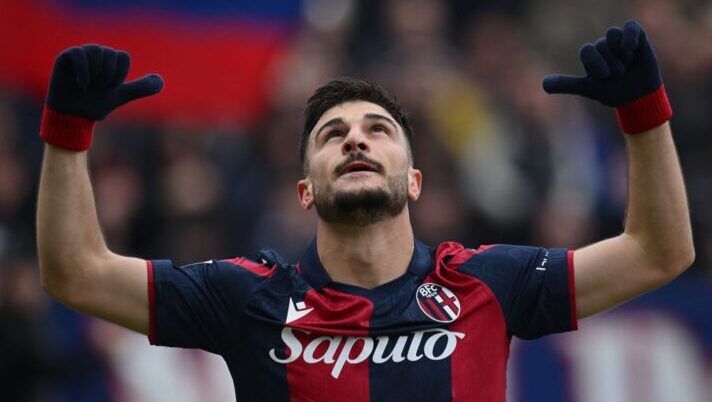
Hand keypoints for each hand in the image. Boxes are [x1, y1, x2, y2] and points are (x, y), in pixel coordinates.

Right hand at [46, 44, 162, 120]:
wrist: (73, 116)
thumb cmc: (96, 104)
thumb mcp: (121, 95)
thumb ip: (140, 87)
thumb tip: (161, 81)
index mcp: (110, 60)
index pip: (123, 56)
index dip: (120, 74)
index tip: (112, 87)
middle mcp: (97, 53)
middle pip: (111, 53)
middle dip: (108, 76)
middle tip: (98, 88)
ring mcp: (81, 53)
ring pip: (96, 52)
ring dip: (96, 75)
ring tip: (88, 87)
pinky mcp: (67, 56)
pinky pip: (80, 54)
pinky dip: (84, 72)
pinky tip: (81, 85)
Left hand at [542, 20, 661, 106]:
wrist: (639, 97)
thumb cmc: (612, 92)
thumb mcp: (588, 89)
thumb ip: (566, 84)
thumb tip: (543, 85)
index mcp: (590, 56)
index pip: (586, 50)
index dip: (596, 64)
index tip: (604, 77)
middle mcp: (603, 46)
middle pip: (600, 44)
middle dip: (611, 64)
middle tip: (619, 74)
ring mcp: (619, 41)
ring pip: (612, 34)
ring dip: (621, 55)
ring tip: (628, 65)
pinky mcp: (636, 37)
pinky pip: (629, 26)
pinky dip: (630, 36)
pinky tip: (633, 48)